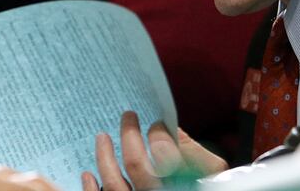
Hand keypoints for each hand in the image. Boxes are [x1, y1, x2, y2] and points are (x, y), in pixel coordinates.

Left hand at [83, 111, 227, 190]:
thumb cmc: (208, 187)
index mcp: (182, 183)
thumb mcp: (212, 173)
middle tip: (128, 116)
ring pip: (113, 184)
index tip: (156, 124)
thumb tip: (171, 128)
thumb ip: (195, 153)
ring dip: (104, 157)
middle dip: (129, 135)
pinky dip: (91, 188)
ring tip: (101, 137)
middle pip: (136, 165)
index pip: (165, 154)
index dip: (158, 134)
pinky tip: (87, 174)